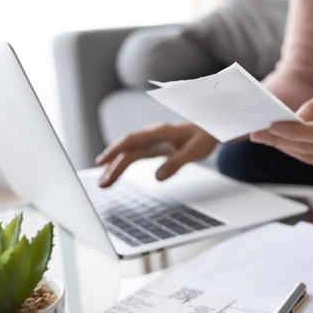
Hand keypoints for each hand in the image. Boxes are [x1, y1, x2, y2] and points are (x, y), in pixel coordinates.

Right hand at [95, 122, 217, 186]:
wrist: (211, 128)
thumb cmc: (204, 137)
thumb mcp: (195, 152)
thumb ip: (176, 163)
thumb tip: (157, 177)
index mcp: (160, 131)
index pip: (132, 140)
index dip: (115, 150)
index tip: (102, 162)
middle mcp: (152, 134)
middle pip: (127, 149)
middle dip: (112, 165)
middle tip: (102, 183)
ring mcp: (151, 140)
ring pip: (128, 152)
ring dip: (115, 166)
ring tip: (103, 183)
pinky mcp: (153, 146)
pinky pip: (135, 154)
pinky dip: (123, 163)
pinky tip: (113, 172)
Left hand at [248, 86, 312, 176]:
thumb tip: (295, 119)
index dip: (293, 132)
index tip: (271, 127)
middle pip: (311, 148)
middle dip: (281, 141)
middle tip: (258, 134)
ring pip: (312, 159)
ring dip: (289, 149)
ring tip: (270, 138)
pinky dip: (303, 154)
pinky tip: (292, 145)